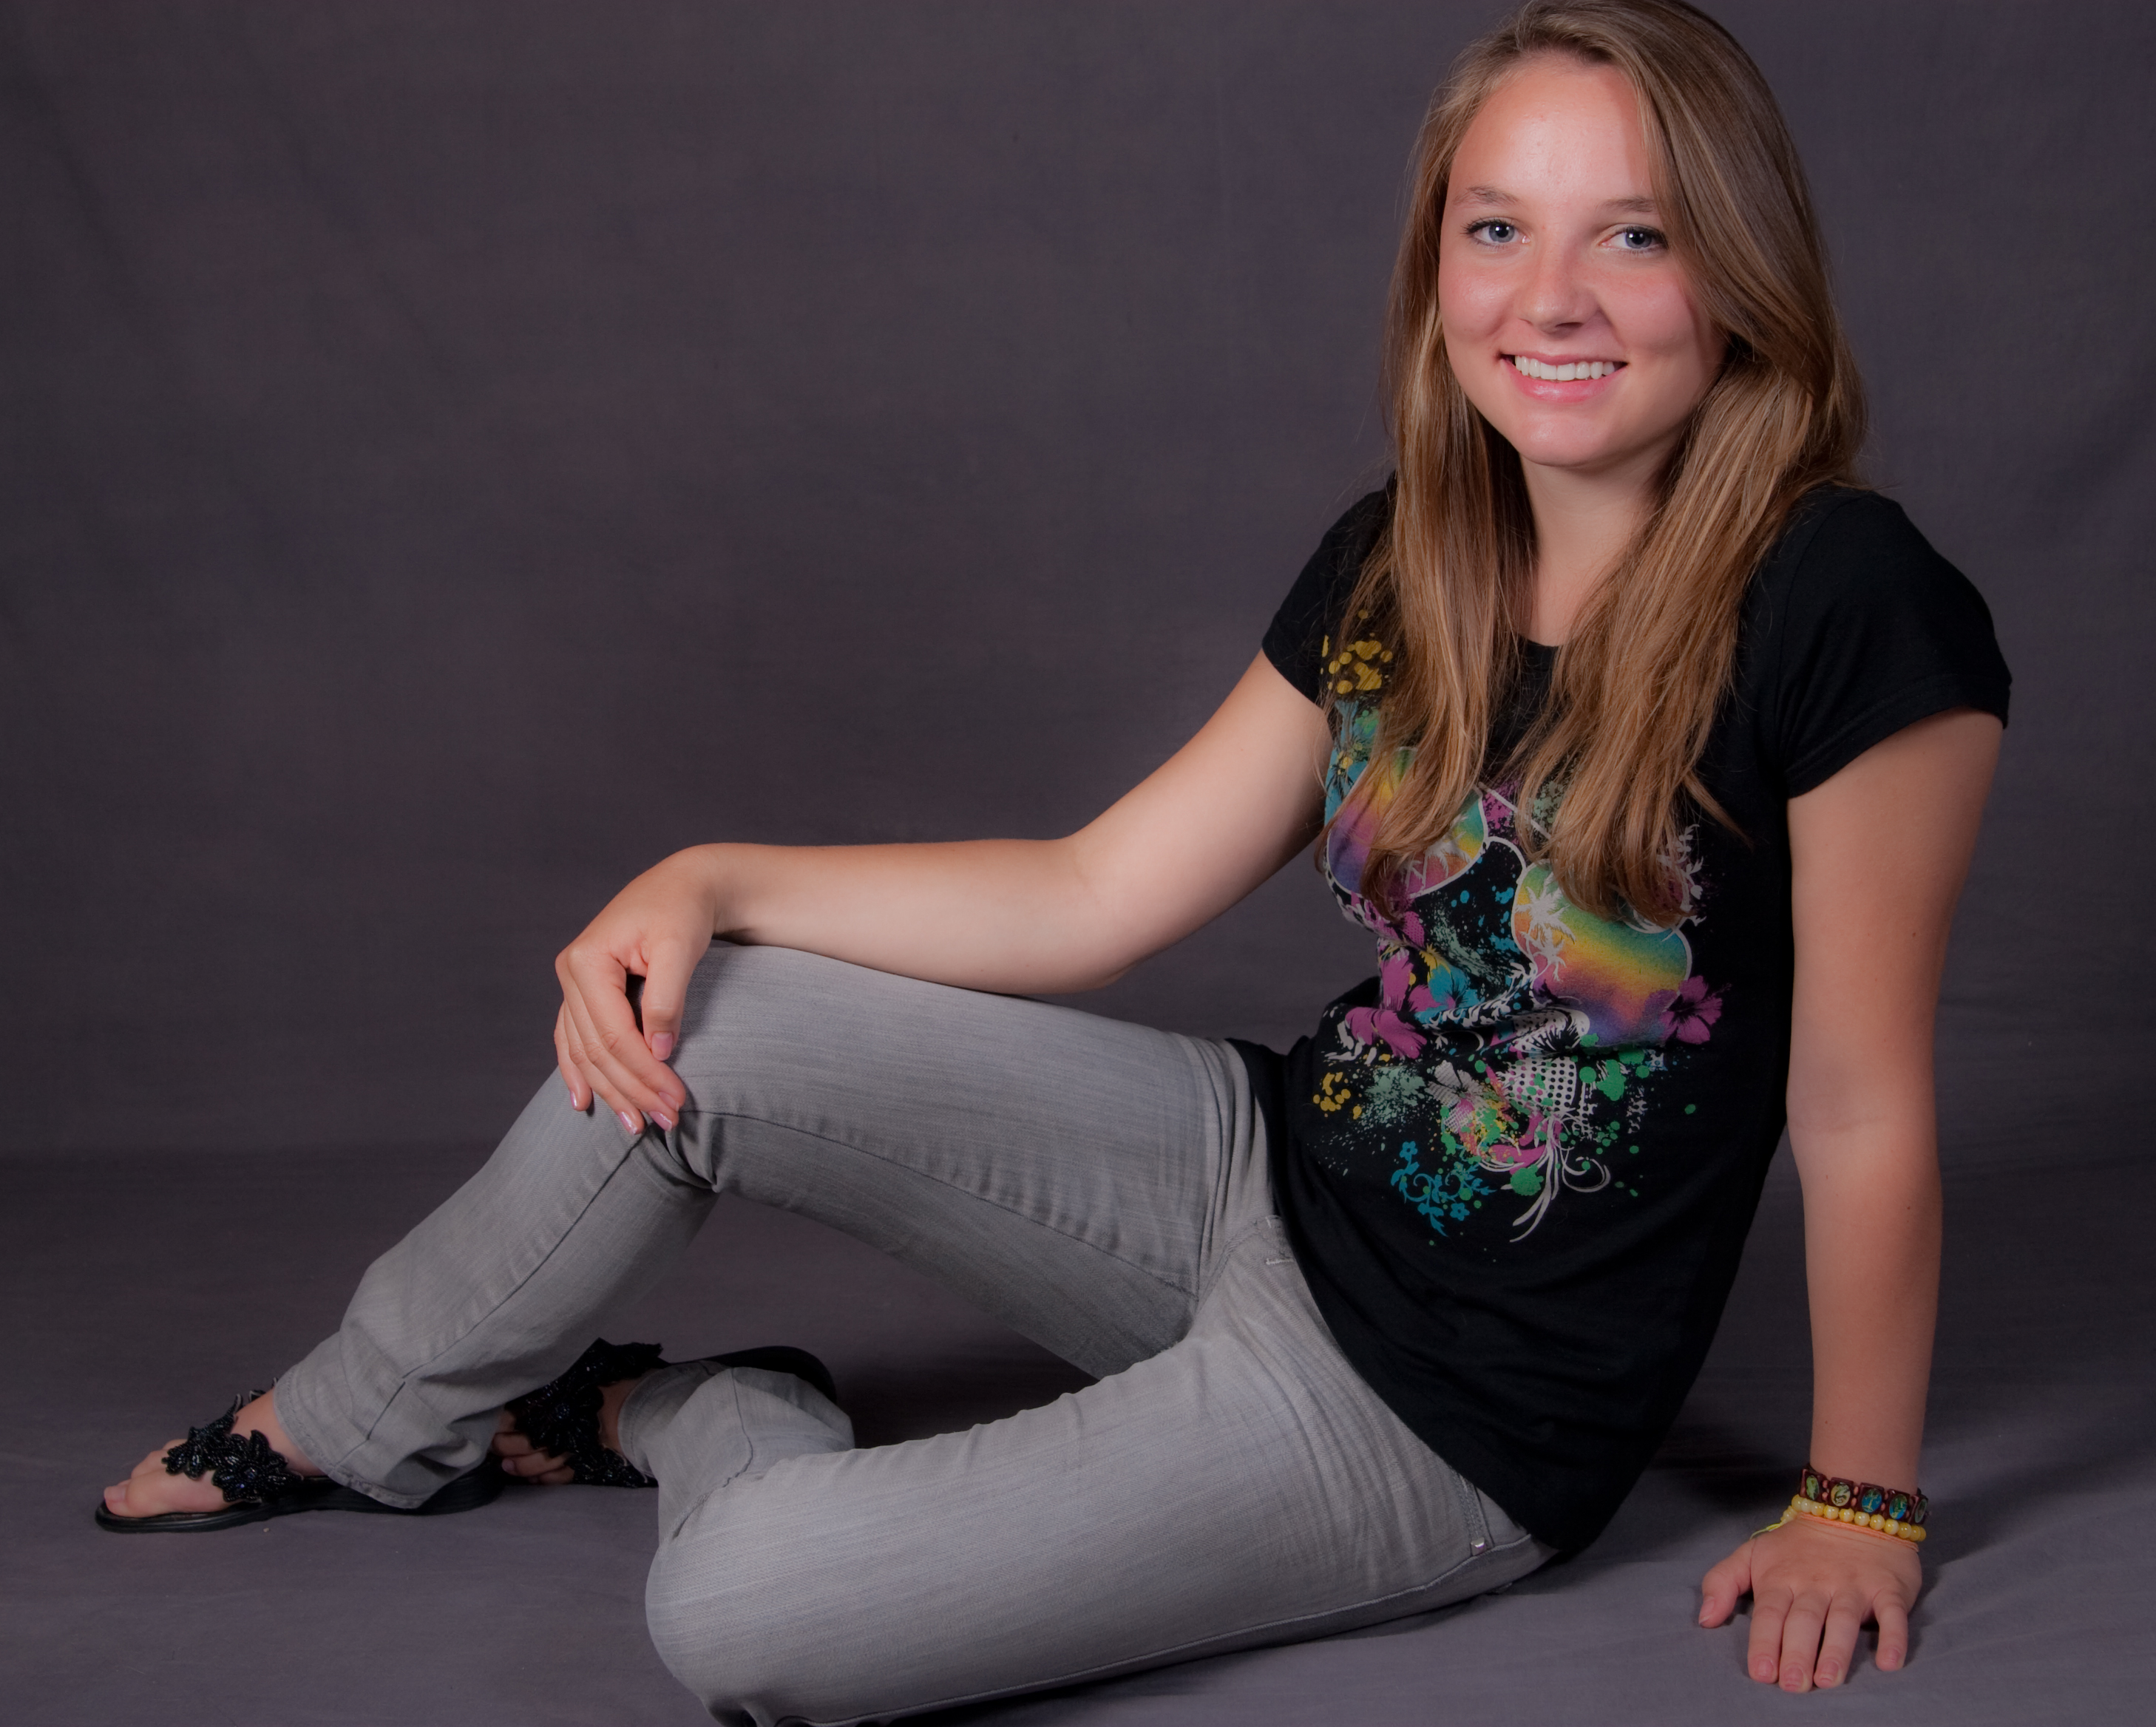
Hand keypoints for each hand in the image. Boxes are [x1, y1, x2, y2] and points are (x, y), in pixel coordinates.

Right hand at [553, 849, 718, 1130]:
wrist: (683, 885)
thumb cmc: (684, 910)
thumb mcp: (680, 949)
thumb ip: (667, 999)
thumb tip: (658, 1052)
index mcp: (587, 960)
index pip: (613, 1034)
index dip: (645, 1073)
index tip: (677, 1101)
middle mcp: (571, 973)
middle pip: (597, 1050)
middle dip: (631, 1090)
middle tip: (665, 1122)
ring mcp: (572, 984)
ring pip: (583, 1052)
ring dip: (609, 1091)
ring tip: (636, 1125)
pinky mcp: (584, 991)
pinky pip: (573, 1040)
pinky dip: (579, 1072)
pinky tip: (583, 1103)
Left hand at [1699, 1512, 1922, 1691]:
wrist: (1852, 1509)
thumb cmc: (1797, 1545)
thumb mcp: (1753, 1554)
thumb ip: (1722, 1582)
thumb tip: (1704, 1620)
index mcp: (1782, 1578)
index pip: (1770, 1613)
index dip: (1765, 1642)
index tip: (1761, 1673)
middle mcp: (1816, 1583)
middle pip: (1804, 1620)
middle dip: (1797, 1653)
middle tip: (1793, 1685)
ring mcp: (1852, 1586)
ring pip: (1843, 1619)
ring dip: (1836, 1650)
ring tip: (1829, 1680)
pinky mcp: (1887, 1589)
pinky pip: (1892, 1614)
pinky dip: (1894, 1637)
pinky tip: (1889, 1663)